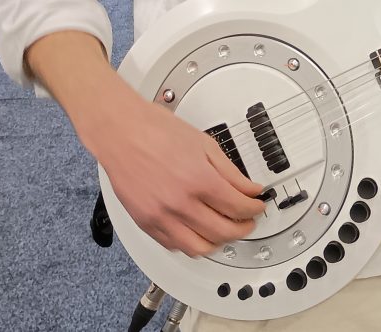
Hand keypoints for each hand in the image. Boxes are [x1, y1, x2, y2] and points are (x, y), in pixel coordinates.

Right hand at [93, 94, 266, 256]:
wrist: (122, 132)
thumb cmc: (158, 131)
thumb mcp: (205, 145)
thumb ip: (231, 172)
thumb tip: (250, 189)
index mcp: (199, 180)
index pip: (238, 208)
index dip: (254, 210)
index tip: (258, 206)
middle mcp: (179, 203)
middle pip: (222, 232)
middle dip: (243, 228)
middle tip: (248, 220)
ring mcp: (160, 217)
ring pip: (198, 248)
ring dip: (218, 242)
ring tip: (226, 230)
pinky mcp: (145, 223)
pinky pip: (173, 246)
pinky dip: (191, 243)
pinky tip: (199, 231)